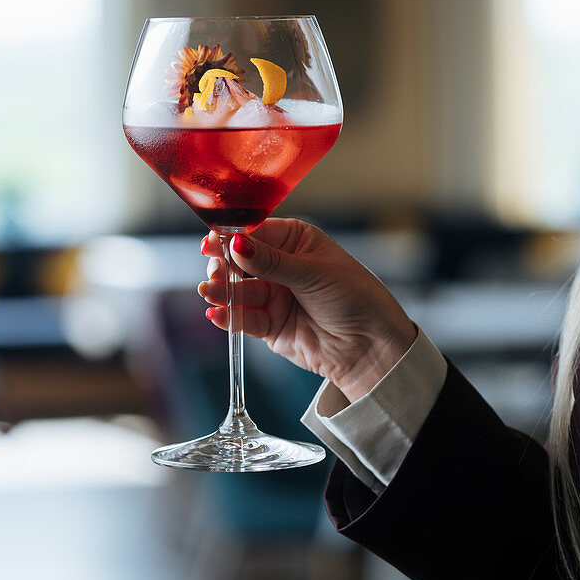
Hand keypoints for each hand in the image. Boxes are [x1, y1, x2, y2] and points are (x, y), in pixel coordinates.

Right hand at [199, 218, 416, 402]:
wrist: (371, 347)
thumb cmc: (356, 298)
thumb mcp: (313, 273)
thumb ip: (271, 261)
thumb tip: (236, 244)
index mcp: (296, 241)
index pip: (257, 232)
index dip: (233, 237)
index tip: (212, 241)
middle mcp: (282, 266)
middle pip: (241, 262)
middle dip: (224, 265)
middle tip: (212, 269)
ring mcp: (275, 296)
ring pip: (239, 291)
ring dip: (222, 291)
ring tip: (208, 292)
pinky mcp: (271, 325)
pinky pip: (244, 318)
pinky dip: (229, 316)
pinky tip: (217, 314)